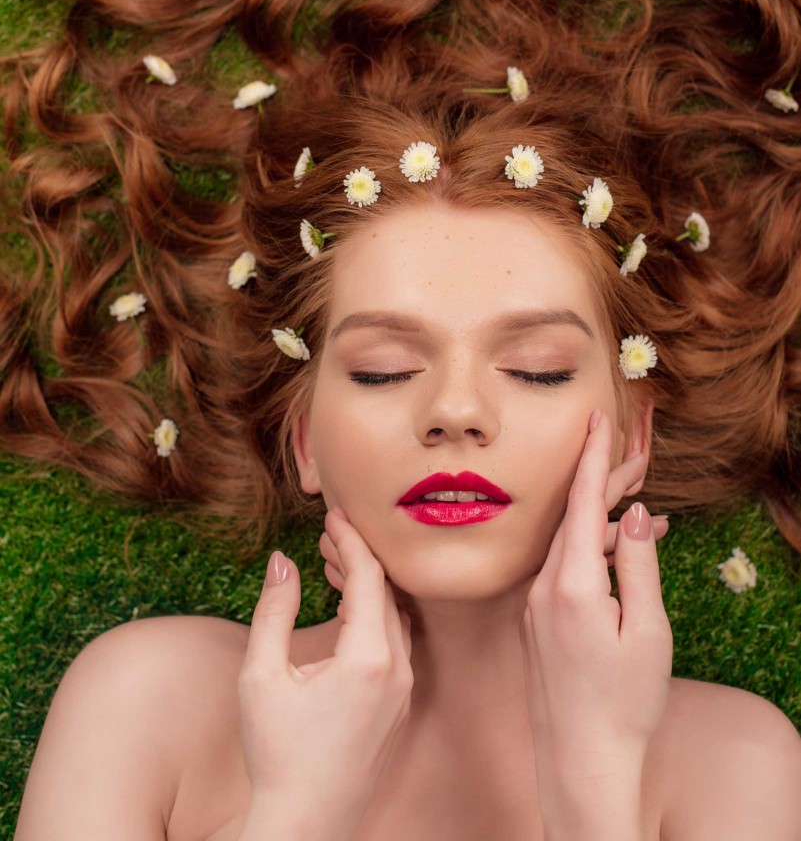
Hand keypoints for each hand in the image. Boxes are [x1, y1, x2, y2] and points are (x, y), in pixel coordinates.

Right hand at [237, 509, 413, 825]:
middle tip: (328, 531)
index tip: (333, 513)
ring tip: (331, 561)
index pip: (370, 576)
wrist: (305, 825)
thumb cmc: (277, 753)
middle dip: (359, 556)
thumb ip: (274, 610)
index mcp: (369, 657)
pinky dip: (373, 616)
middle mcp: (398, 670)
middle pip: (388, 592)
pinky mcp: (398, 706)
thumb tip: (283, 560)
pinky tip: (345, 609)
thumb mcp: (262, 675)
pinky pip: (395, 643)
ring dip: (367, 586)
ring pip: (394, 617)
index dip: (352, 538)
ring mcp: (403, 690)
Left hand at [521, 409, 673, 789]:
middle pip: (574, 518)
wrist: (581, 764)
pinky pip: (563, 569)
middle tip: (634, 453)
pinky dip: (592, 553)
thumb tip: (636, 515)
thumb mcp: (647, 632)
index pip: (581, 503)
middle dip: (603, 483)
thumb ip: (639, 566)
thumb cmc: (622, 704)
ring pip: (569, 543)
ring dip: (602, 522)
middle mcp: (544, 587)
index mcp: (572, 584)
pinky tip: (621, 551)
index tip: (598, 418)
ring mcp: (536, 604)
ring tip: (645, 507)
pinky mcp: (537, 621)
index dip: (592, 457)